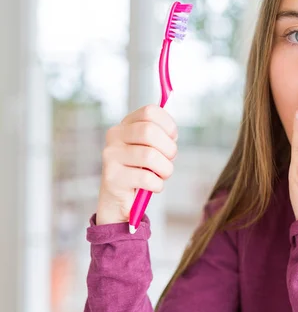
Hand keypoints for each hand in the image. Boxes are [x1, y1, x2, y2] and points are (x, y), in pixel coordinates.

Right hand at [96, 104, 177, 224]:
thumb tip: (172, 134)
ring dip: (165, 169)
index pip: (149, 111)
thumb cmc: (140, 170)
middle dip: (169, 148)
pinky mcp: (113, 178)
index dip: (168, 124)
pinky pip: (146, 178)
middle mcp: (114, 136)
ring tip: (163, 174)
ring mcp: (111, 156)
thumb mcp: (150, 148)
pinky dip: (157, 185)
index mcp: (126, 124)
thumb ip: (160, 135)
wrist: (118, 199)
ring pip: (149, 156)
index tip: (172, 138)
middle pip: (149, 131)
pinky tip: (154, 186)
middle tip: (170, 159)